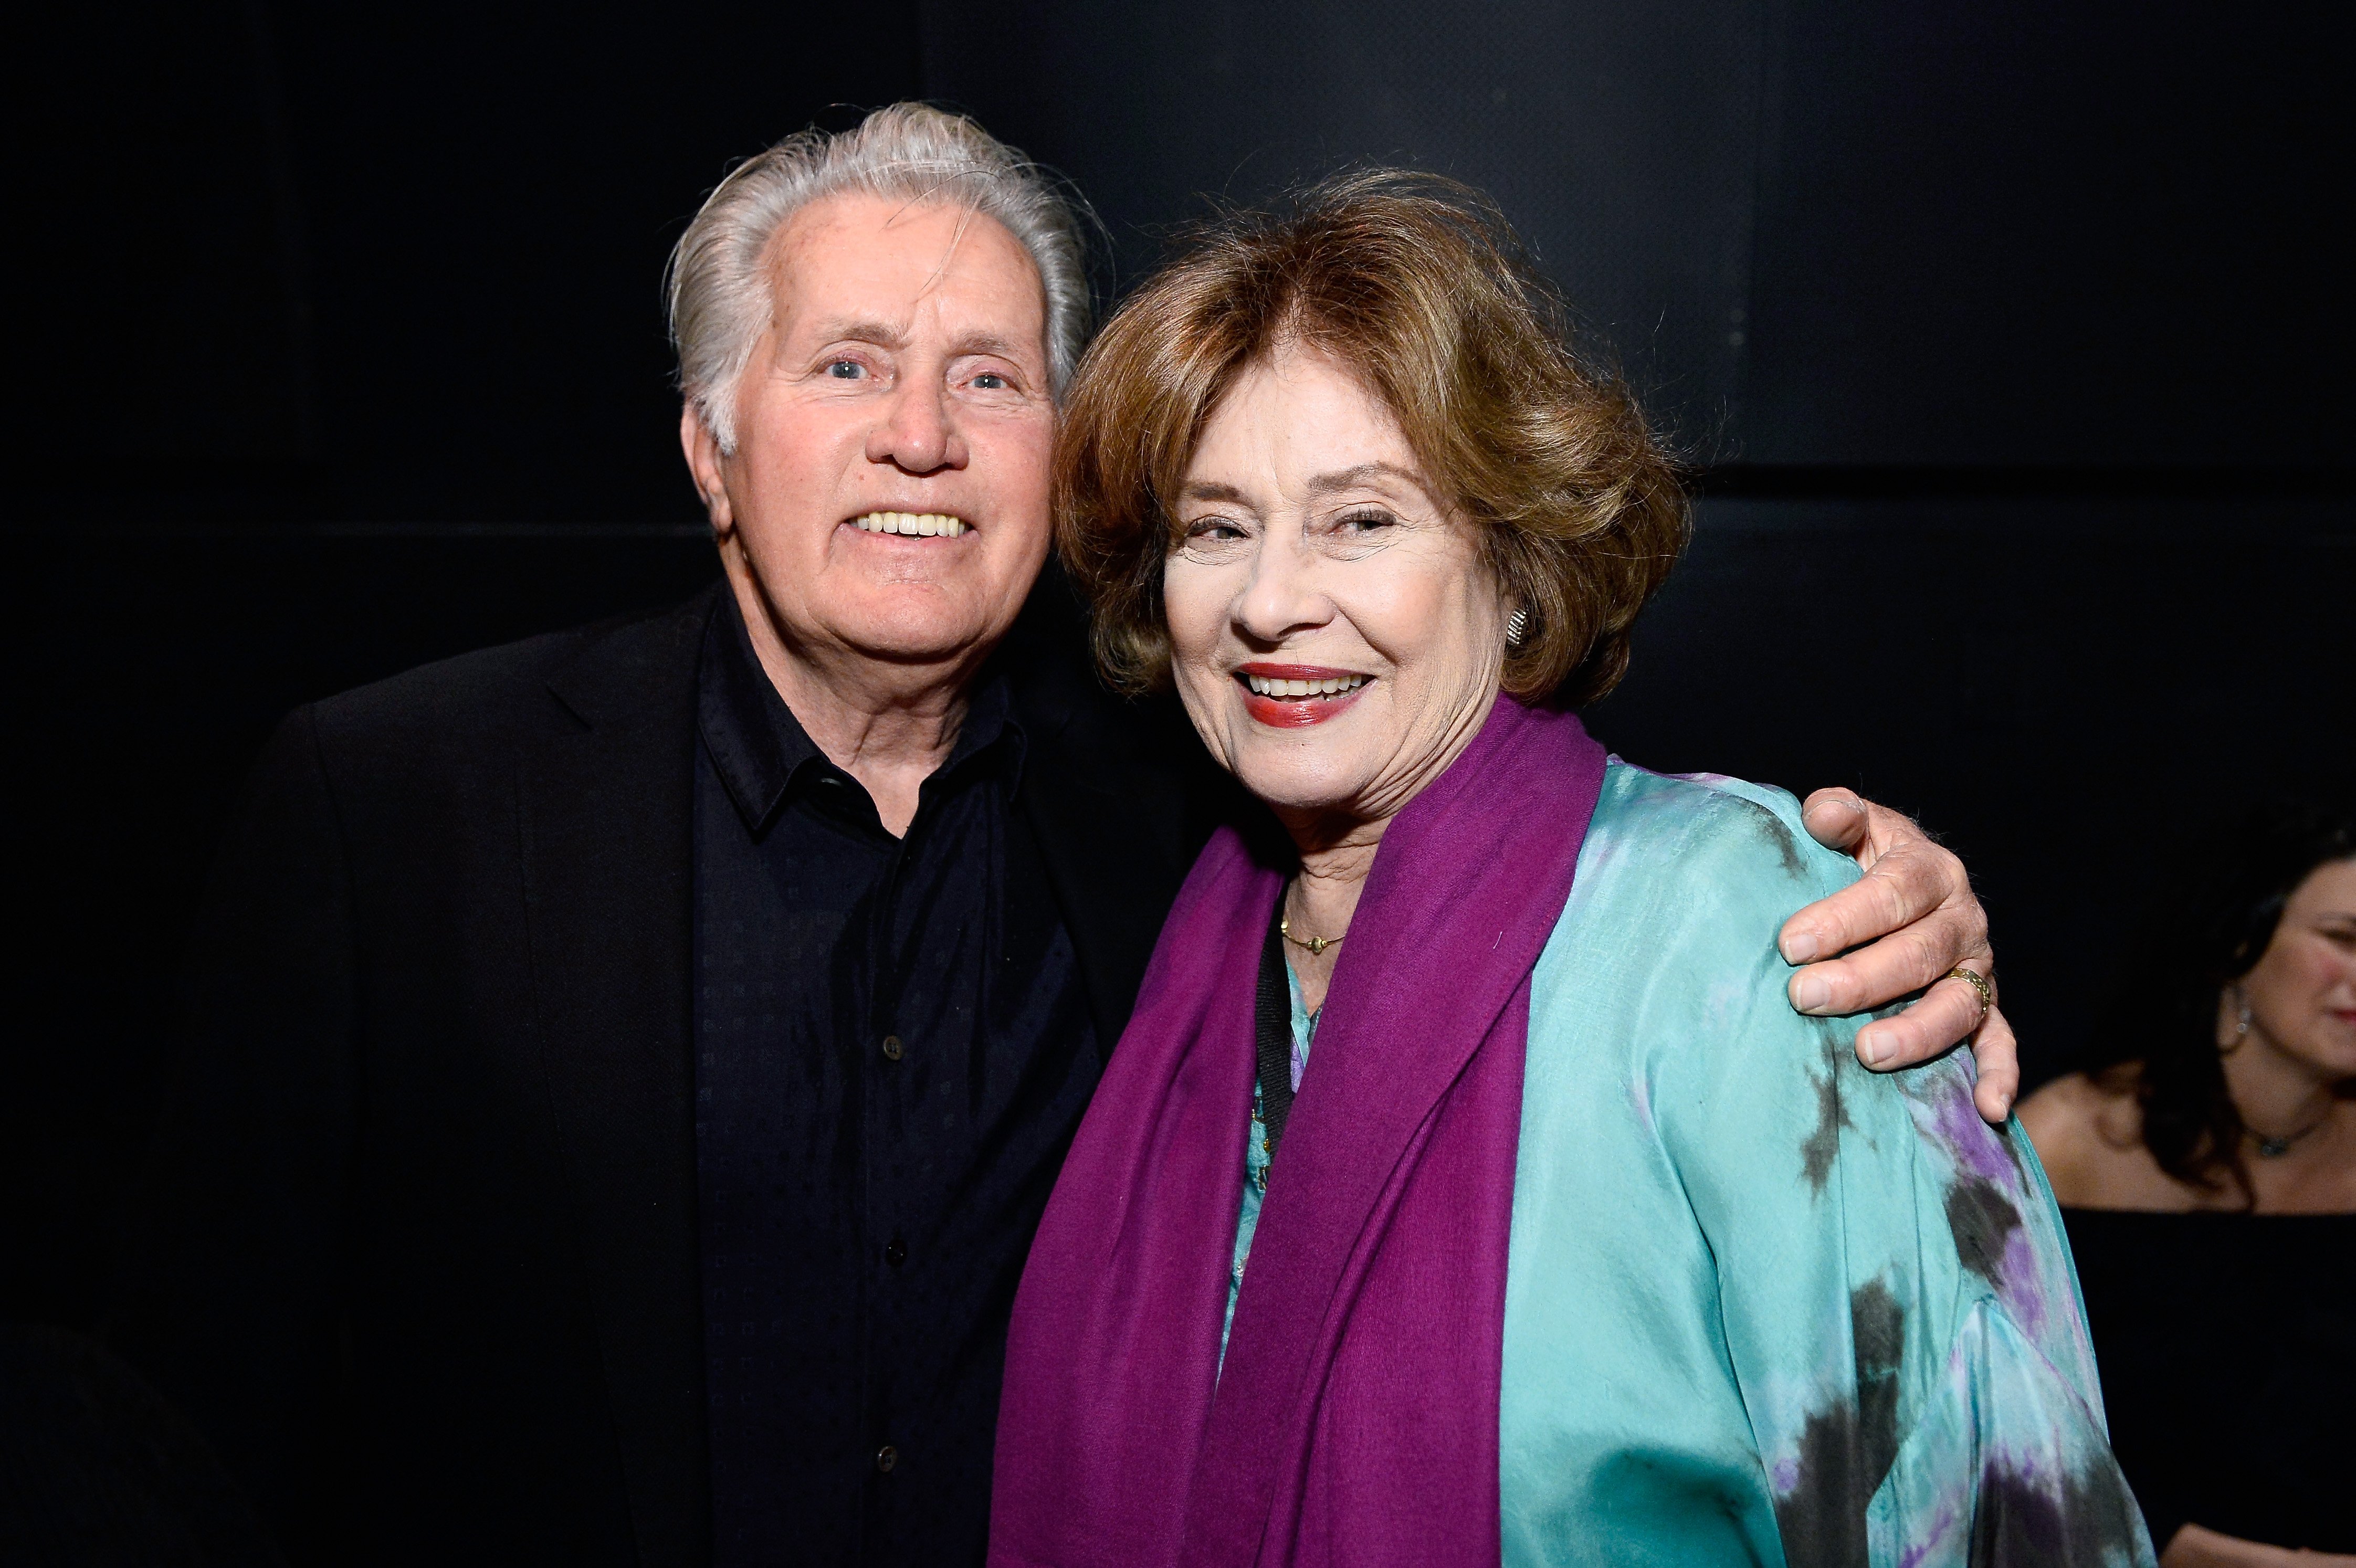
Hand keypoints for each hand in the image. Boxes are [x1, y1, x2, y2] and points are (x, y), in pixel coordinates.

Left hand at [1777, 789, 2016, 1123]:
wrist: (1897, 885)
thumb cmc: (1858, 859)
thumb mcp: (1853, 828)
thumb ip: (1837, 815)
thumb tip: (1824, 813)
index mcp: (1931, 870)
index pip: (1892, 893)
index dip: (1843, 918)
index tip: (1790, 944)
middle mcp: (1963, 920)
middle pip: (1919, 952)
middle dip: (1861, 979)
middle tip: (1804, 997)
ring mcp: (1977, 968)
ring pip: (1957, 1003)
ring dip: (1916, 1031)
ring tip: (1867, 1052)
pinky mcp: (1986, 1009)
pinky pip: (2000, 1043)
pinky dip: (2000, 1076)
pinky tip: (1988, 1110)